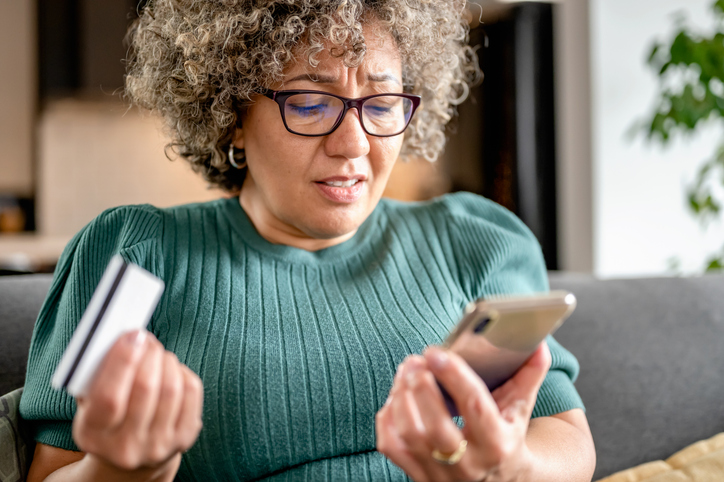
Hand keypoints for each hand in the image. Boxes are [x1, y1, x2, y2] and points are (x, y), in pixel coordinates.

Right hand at [72, 330, 203, 473]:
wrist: (129, 455)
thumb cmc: (108, 416)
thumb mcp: (89, 400)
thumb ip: (98, 371)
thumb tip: (127, 336)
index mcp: (93, 435)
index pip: (109, 398)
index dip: (123, 361)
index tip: (133, 336)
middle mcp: (126, 447)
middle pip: (146, 388)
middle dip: (149, 354)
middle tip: (146, 339)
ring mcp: (158, 446)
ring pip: (172, 387)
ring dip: (166, 360)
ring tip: (157, 354)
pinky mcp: (184, 438)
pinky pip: (191, 392)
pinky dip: (182, 372)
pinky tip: (171, 371)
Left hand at [375, 343, 550, 481]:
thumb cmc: (506, 439)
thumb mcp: (520, 411)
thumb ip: (529, 375)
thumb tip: (539, 343)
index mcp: (497, 443)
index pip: (474, 406)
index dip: (454, 376)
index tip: (436, 352)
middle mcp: (468, 463)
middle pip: (435, 425)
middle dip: (420, 387)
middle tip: (415, 360)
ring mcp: (440, 473)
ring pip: (409, 434)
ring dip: (400, 397)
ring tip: (405, 372)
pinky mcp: (417, 475)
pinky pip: (390, 446)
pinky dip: (387, 418)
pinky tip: (395, 398)